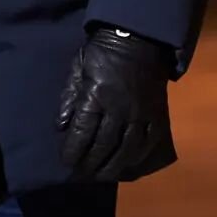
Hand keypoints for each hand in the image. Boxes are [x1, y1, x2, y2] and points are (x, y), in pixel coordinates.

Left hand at [57, 25, 175, 180]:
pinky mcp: (156, 116)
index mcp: (96, 94)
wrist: (138, 39)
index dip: (73, 150)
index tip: (66, 162)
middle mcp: (119, 108)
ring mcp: (140, 114)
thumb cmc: (102, 53)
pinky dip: (137, 159)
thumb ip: (69, 97)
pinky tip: (127, 167)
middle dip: (90, 164)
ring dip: (112, 167)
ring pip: (126, 150)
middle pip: (103, 145)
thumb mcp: (78, 67)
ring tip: (101, 176)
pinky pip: (148, 144)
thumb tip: (60, 126)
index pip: (82, 130)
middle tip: (81, 175)